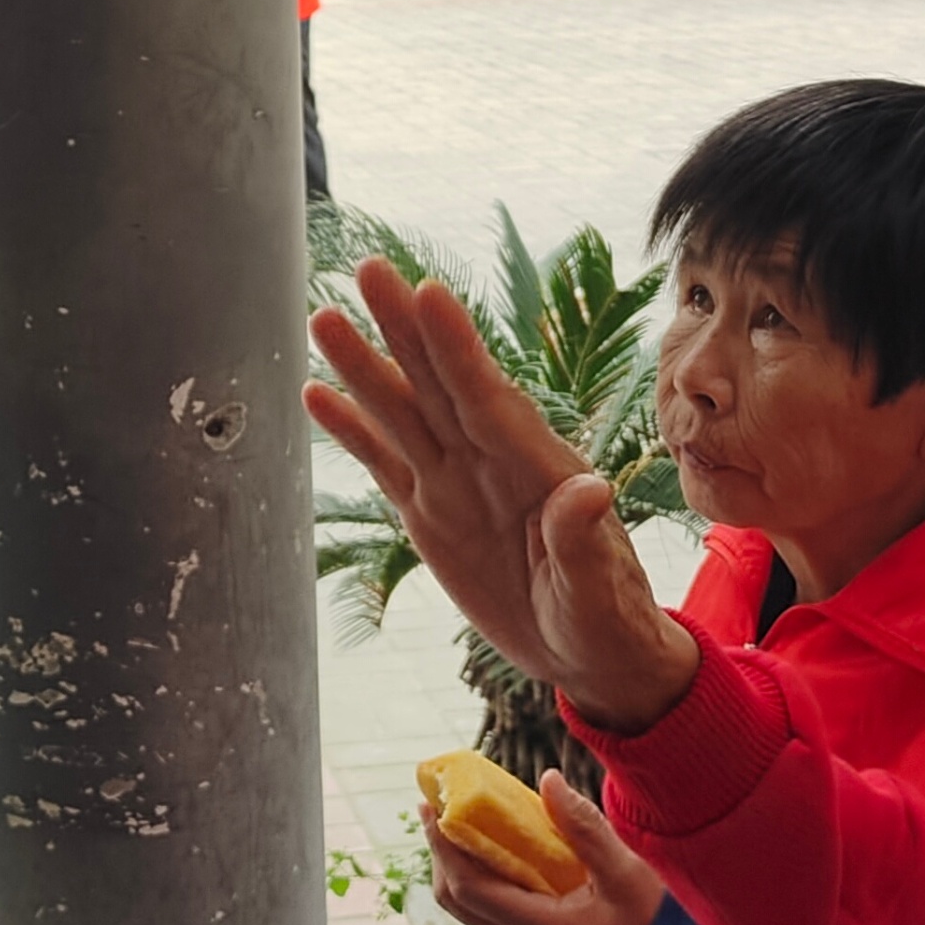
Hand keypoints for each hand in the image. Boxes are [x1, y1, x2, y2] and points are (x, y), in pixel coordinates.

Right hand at [305, 261, 697, 727]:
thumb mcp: (601, 594)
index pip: (487, 399)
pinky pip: (385, 463)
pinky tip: (317, 394)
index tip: (429, 293)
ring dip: (364, 366)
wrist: (590, 655)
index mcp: (537, 470)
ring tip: (324, 317)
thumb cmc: (608, 622)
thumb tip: (589, 489)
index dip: (457, 348)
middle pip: (437, 385)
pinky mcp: (430, 514)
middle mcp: (491, 463)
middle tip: (370, 269)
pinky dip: (351, 430)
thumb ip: (586, 542)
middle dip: (403, 328)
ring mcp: (456, 485)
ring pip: (402, 414)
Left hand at [426, 774, 665, 924]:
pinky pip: (497, 918)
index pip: (470, 888)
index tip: (432, 808)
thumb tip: (548, 782)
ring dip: (461, 868)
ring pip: (474, 912)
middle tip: (435, 809)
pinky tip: (502, 854)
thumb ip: (585, 828)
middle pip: (458, 902)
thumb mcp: (628, 875)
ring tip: (462, 825)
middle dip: (441, 853)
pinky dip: (488, 883)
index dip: (444, 847)